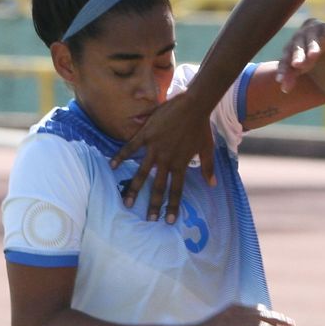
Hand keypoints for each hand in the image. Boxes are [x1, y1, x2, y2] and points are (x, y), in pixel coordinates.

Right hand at [111, 89, 215, 224]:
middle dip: (153, 204)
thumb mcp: (207, 149)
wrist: (193, 105)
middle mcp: (166, 159)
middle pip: (158, 186)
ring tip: (127, 202)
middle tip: (148, 219)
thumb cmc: (201, 127)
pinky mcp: (146, 134)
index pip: (177, 190)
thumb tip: (212, 185)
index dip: (173, 206)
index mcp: (181, 164)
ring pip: (142, 172)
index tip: (168, 221)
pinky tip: (112, 166)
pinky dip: (121, 156)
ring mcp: (154, 147)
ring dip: (134, 188)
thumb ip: (207, 168)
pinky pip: (131, 147)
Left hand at [275, 18, 324, 93]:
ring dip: (313, 48)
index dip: (283, 69)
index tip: (280, 80)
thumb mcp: (297, 65)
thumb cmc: (303, 53)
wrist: (312, 30)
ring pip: (312, 41)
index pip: (285, 60)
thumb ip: (290, 76)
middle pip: (297, 49)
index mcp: (290, 49)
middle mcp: (299, 39)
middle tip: (296, 65)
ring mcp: (312, 33)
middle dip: (297, 56)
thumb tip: (284, 90)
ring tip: (314, 54)